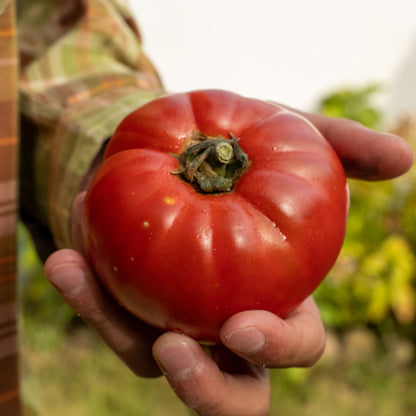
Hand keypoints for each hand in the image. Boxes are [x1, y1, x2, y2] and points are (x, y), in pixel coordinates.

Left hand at [44, 112, 412, 415]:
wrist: (182, 148)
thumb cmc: (242, 153)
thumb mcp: (292, 139)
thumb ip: (342, 150)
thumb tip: (403, 159)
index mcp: (277, 300)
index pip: (293, 345)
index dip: (277, 348)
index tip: (245, 326)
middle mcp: (226, 326)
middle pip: (228, 392)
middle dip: (207, 389)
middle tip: (177, 351)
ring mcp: (173, 323)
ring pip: (150, 361)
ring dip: (116, 329)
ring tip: (82, 276)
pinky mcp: (127, 307)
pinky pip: (106, 315)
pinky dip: (86, 293)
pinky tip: (67, 260)